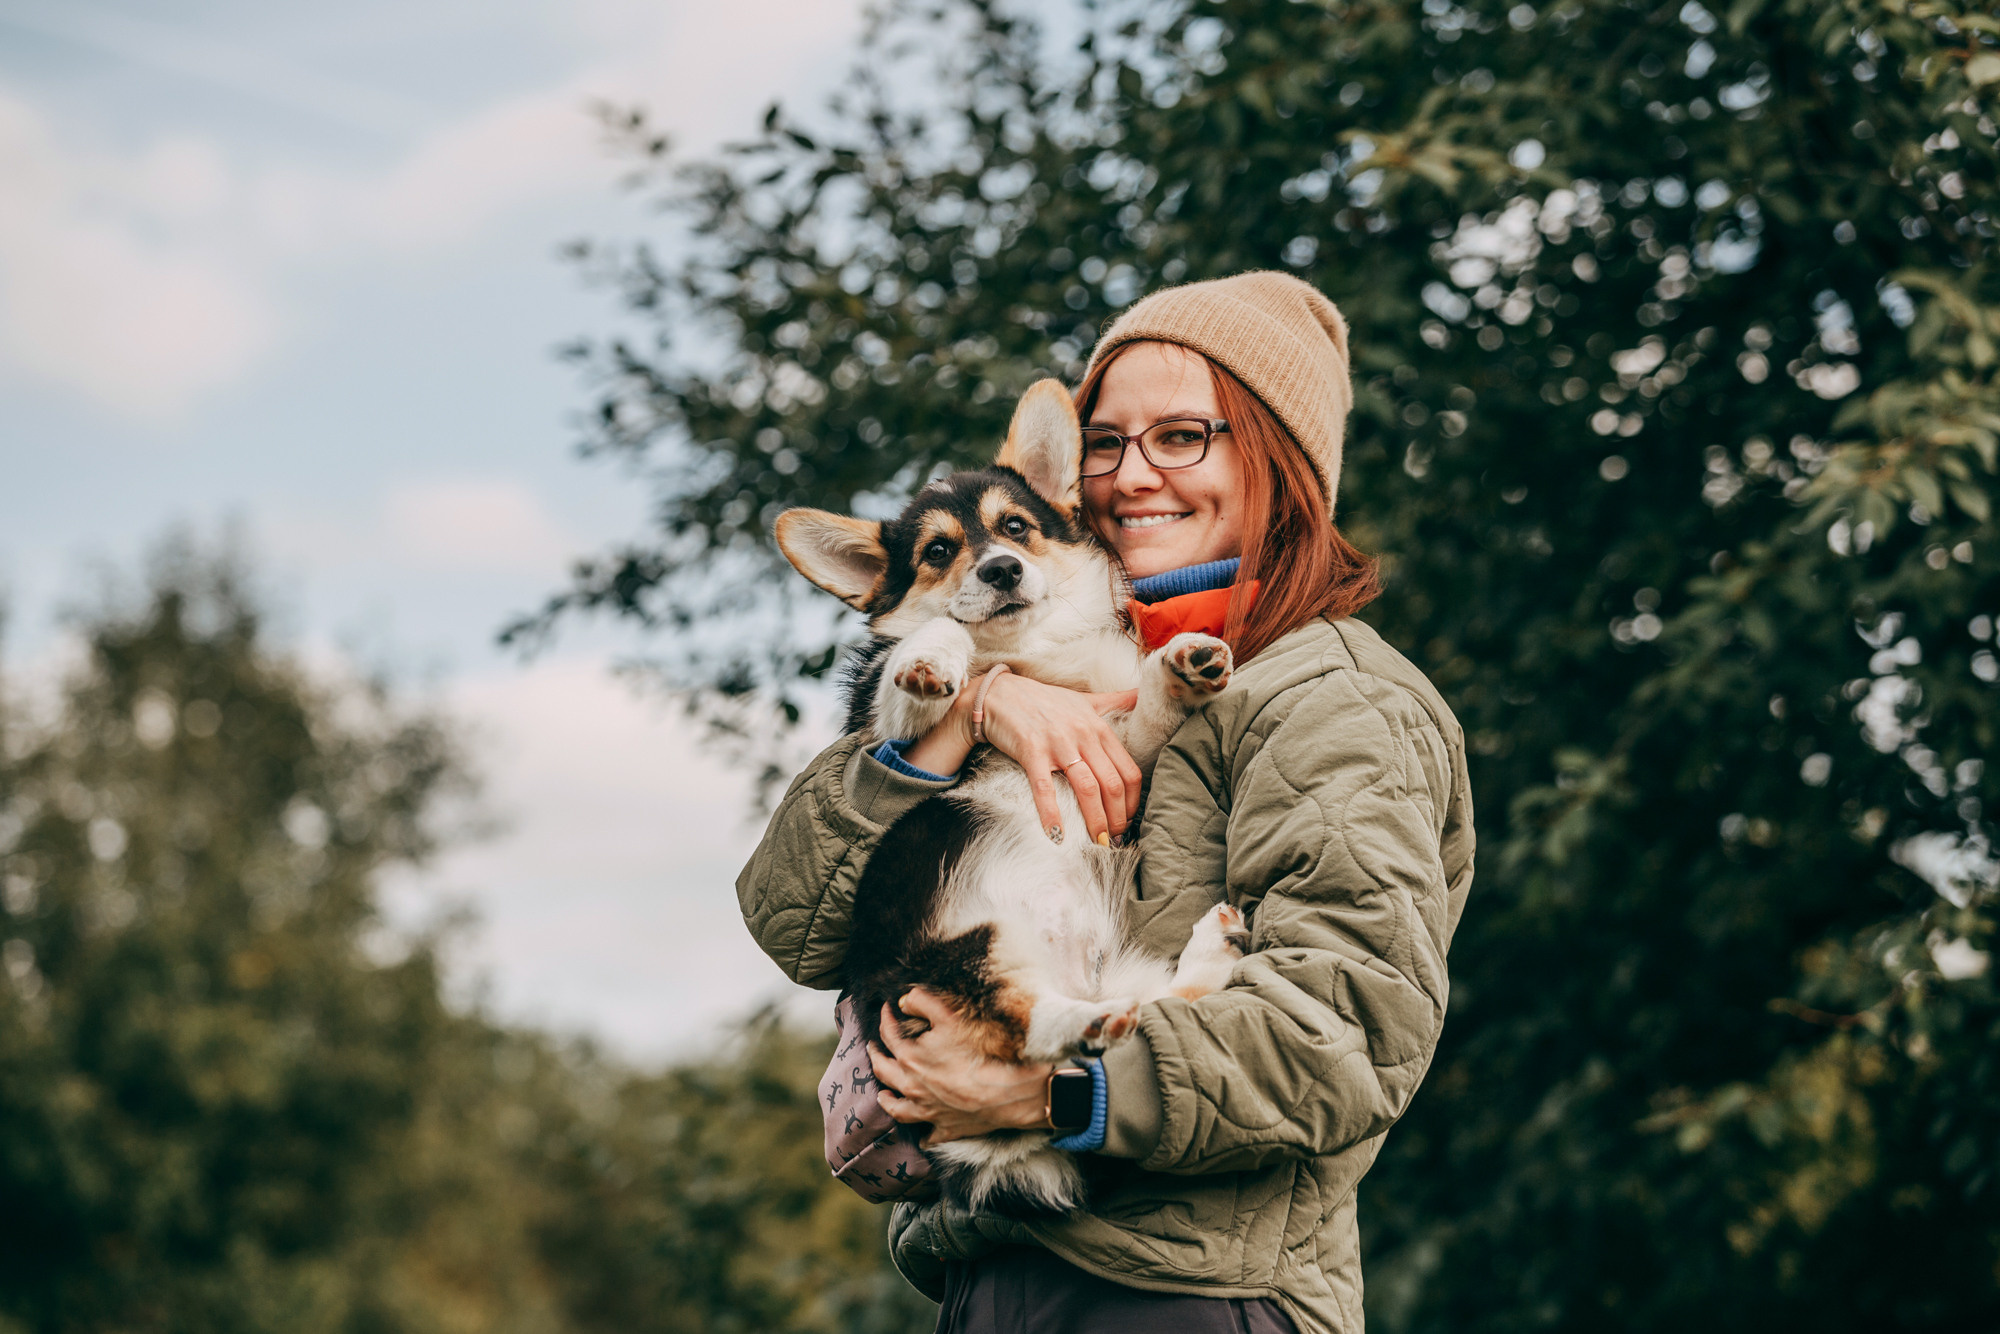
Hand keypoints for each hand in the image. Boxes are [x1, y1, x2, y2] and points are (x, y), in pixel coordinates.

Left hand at [870, 989, 1052, 1145]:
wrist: (1004, 1092)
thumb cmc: (977, 1053)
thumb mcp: (949, 1017)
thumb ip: (922, 1002)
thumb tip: (903, 1000)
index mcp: (909, 1059)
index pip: (888, 1035)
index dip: (885, 1019)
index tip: (886, 1009)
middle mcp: (911, 1087)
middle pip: (884, 1071)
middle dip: (876, 1056)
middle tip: (873, 1049)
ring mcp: (926, 1111)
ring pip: (897, 1108)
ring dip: (887, 1100)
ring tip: (883, 1095)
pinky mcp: (944, 1128)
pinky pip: (928, 1136)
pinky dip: (923, 1135)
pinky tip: (922, 1135)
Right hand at [978, 673, 1141, 844]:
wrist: (1000, 694)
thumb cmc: (1044, 700)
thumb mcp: (1085, 699)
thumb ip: (1115, 700)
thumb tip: (1142, 694)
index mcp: (1099, 728)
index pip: (1128, 771)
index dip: (1132, 801)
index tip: (1127, 819)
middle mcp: (1083, 735)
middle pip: (1112, 784)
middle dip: (1117, 818)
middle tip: (1115, 839)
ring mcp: (1058, 743)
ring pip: (1087, 788)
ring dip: (1095, 821)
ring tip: (1097, 842)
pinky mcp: (1031, 751)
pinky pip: (1045, 788)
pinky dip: (1052, 814)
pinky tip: (1057, 835)